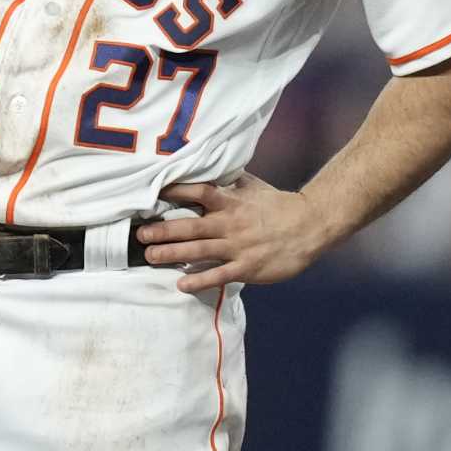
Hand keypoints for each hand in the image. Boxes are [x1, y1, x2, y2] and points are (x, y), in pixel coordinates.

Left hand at [139, 173, 333, 294]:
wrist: (310, 226)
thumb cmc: (279, 205)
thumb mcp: (254, 186)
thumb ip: (231, 180)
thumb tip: (211, 165)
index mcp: (232, 201)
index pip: (198, 193)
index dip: (175, 192)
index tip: (152, 193)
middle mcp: (231, 223)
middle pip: (191, 226)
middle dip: (164, 229)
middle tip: (140, 233)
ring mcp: (238, 247)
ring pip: (199, 251)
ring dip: (172, 254)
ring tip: (150, 256)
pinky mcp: (247, 267)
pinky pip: (219, 275)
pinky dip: (199, 280)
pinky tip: (181, 284)